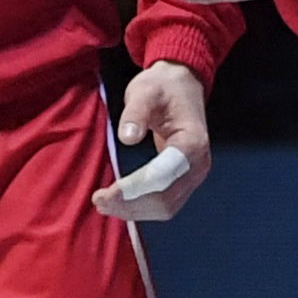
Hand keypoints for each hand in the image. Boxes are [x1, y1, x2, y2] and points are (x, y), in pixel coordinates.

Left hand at [97, 58, 214, 218]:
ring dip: (134, 211)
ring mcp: (193, 175)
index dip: (133, 189)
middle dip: (130, 205)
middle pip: (165, 198)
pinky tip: (120, 203)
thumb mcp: (145, 90)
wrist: (182, 87)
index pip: (162, 176)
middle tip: (99, 201)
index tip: (104, 194)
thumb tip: (127, 138)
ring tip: (104, 205)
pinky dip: (141, 208)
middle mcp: (198, 164)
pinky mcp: (184, 180)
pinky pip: (165, 203)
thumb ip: (136, 112)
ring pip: (165, 207)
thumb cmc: (162, 88)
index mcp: (192, 142)